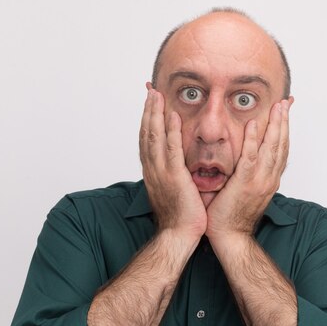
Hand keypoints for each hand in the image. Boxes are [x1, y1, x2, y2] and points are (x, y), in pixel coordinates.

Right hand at [139, 88, 206, 240]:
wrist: (179, 235)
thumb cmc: (180, 218)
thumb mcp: (173, 192)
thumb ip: (173, 176)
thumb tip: (177, 167)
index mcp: (152, 173)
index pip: (147, 141)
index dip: (147, 121)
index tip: (150, 104)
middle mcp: (152, 170)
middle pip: (146, 134)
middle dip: (148, 111)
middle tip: (150, 90)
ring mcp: (160, 173)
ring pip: (154, 137)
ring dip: (155, 114)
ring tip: (157, 94)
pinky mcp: (173, 177)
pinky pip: (171, 149)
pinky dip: (170, 131)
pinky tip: (172, 116)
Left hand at [206, 98, 292, 241]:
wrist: (230, 238)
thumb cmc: (232, 217)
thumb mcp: (245, 192)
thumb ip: (248, 175)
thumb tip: (244, 161)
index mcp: (269, 180)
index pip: (281, 150)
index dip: (285, 130)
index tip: (285, 113)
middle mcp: (269, 179)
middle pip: (282, 145)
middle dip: (284, 122)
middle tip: (286, 102)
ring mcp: (260, 181)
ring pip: (272, 148)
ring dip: (275, 125)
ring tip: (277, 106)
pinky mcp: (245, 184)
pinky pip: (251, 158)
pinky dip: (254, 140)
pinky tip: (254, 124)